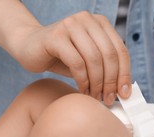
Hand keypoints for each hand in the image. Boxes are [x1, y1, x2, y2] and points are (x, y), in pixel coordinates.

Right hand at [12, 11, 131, 104]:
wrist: (28, 46)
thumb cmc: (60, 55)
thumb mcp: (87, 59)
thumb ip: (104, 67)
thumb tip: (123, 89)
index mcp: (99, 23)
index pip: (120, 50)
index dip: (125, 74)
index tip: (124, 94)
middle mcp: (87, 19)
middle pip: (109, 55)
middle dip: (111, 81)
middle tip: (108, 99)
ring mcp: (70, 25)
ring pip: (94, 59)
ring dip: (96, 83)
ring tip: (94, 96)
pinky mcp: (56, 37)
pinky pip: (77, 63)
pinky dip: (82, 81)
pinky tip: (82, 90)